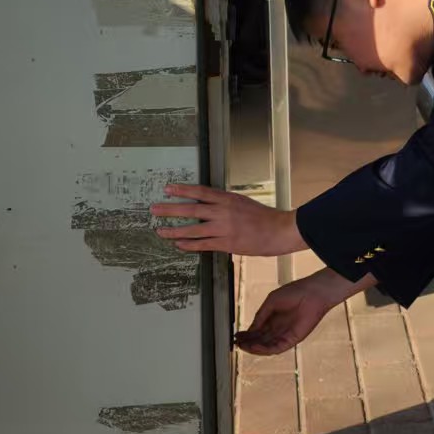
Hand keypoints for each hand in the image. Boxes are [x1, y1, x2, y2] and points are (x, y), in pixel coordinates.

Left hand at [151, 183, 304, 256]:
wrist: (279, 231)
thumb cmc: (263, 217)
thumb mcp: (242, 202)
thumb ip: (224, 203)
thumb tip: (207, 205)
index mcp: (227, 199)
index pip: (200, 191)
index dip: (183, 190)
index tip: (168, 189)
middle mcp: (223, 212)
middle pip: (191, 209)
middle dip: (170, 209)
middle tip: (155, 209)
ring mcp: (224, 228)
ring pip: (193, 229)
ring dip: (174, 230)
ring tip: (160, 230)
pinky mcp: (226, 243)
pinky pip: (202, 244)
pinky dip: (189, 244)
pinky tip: (178, 244)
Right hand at [237, 269, 365, 354]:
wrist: (313, 293)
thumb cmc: (296, 292)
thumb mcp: (272, 302)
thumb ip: (261, 315)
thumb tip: (251, 328)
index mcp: (274, 318)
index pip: (258, 330)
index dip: (247, 334)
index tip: (236, 336)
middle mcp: (279, 328)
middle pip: (261, 340)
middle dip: (248, 342)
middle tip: (237, 343)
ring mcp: (285, 335)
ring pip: (267, 346)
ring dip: (254, 348)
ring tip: (243, 346)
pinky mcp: (293, 339)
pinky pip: (277, 348)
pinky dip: (265, 349)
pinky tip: (255, 347)